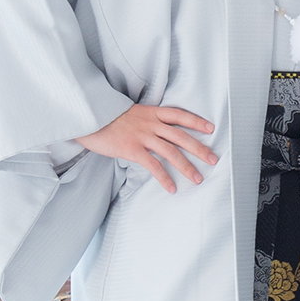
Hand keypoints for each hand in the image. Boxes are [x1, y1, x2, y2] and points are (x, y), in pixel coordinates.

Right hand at [76, 104, 217, 192]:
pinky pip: (153, 166)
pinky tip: (172, 188)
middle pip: (181, 136)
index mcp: (150, 112)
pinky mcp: (132, 149)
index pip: (179, 115)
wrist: (86, 116)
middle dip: (199, 148)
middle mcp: (150, 123)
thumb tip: (153, 132)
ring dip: (187, 167)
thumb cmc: (104, 117)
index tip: (210, 128)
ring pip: (172, 152)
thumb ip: (144, 121)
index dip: (196, 121)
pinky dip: (164, 178)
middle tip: (213, 159)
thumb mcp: (129, 113)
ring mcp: (142, 136)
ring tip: (198, 178)